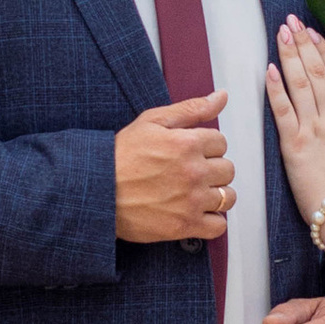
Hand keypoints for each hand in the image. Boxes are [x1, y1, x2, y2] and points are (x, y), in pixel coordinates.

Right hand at [114, 92, 232, 243]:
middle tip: (189, 172)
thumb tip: (221, 96)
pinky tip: (196, 212)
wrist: (97, 191)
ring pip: (227, 197)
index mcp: (188, 143)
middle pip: (227, 169)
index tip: (190, 153)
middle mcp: (194, 172)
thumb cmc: (120, 156)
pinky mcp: (185, 225)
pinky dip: (211, 221)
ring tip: (194, 193)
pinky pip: (218, 226)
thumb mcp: (152, 121)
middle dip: (211, 169)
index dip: (205, 146)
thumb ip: (192, 109)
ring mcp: (191, 201)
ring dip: (215, 195)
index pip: (221, 142)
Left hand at [265, 17, 324, 223]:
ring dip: (290, 56)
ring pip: (302, 84)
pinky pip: (284, 109)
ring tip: (282, 34)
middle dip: (304, 44)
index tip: (314, 33)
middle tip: (293, 22)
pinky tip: (269, 69)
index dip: (323, 51)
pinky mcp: (295, 144)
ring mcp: (315, 129)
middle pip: (318, 72)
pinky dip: (276, 87)